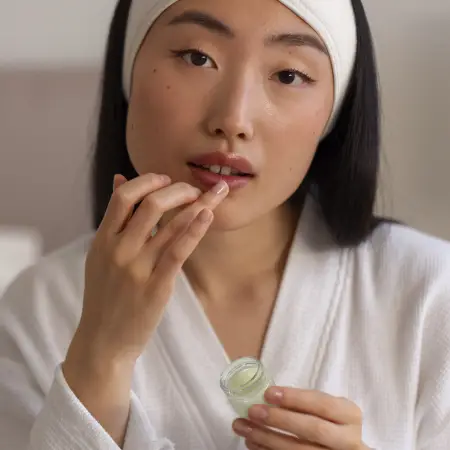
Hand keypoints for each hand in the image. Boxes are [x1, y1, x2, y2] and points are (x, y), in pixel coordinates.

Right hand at [65, 173, 228, 369]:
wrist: (103, 340)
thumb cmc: (104, 295)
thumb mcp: (101, 254)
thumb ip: (114, 218)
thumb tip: (120, 179)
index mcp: (103, 240)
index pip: (124, 197)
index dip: (148, 181)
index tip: (166, 179)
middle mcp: (119, 250)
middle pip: (151, 204)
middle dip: (178, 189)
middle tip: (194, 189)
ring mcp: (138, 269)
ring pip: (170, 225)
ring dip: (197, 203)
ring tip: (215, 193)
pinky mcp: (157, 287)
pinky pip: (178, 251)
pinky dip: (195, 229)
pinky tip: (208, 215)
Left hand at [232, 387, 369, 449]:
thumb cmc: (328, 422)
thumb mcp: (324, 409)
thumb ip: (304, 403)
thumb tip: (266, 395)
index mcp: (350, 415)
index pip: (323, 404)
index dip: (295, 398)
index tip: (268, 393)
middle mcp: (349, 440)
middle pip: (313, 430)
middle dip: (280, 420)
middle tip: (253, 411)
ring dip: (266, 439)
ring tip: (243, 427)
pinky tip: (252, 444)